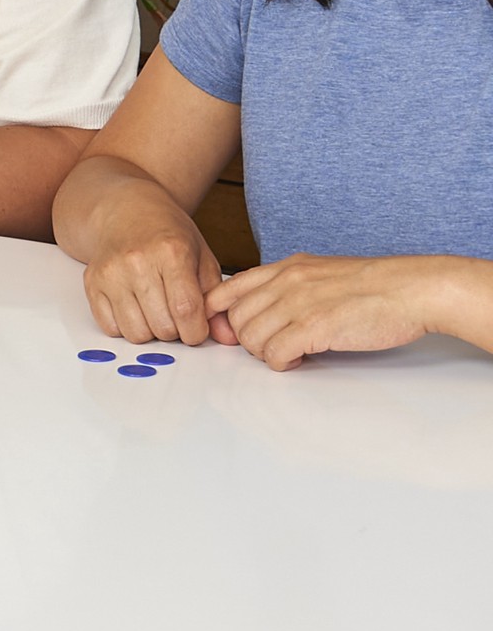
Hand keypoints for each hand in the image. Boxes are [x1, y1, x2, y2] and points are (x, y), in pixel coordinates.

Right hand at [82, 218, 227, 346]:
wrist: (128, 212)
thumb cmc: (168, 235)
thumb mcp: (203, 257)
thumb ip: (215, 297)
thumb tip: (223, 334)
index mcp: (171, 251)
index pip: (186, 310)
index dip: (196, 331)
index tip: (197, 329)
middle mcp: (137, 261)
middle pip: (162, 327)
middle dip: (175, 331)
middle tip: (175, 313)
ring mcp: (110, 272)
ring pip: (136, 333)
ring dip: (150, 330)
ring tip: (155, 310)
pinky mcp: (92, 282)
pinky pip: (111, 328)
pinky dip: (126, 326)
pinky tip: (134, 307)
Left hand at [206, 254, 447, 370]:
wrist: (411, 289)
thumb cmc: (373, 286)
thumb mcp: (320, 273)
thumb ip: (288, 286)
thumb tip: (264, 311)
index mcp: (285, 268)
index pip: (226, 290)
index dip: (219, 315)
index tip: (229, 332)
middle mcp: (285, 281)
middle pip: (236, 319)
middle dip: (248, 340)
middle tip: (273, 346)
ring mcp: (298, 303)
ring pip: (251, 338)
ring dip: (266, 353)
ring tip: (289, 352)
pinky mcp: (315, 327)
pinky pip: (275, 353)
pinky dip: (282, 363)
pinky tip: (300, 359)